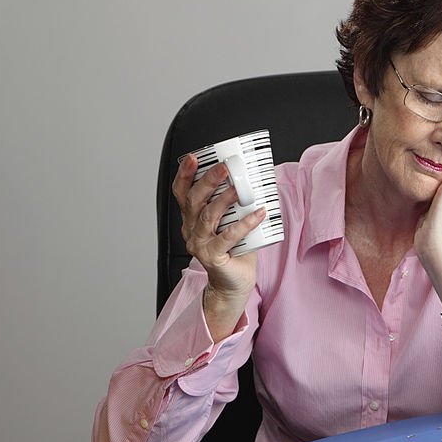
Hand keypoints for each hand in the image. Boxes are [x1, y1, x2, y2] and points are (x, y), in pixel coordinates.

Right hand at [172, 154, 264, 299]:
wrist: (233, 283)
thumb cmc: (235, 251)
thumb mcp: (232, 221)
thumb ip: (236, 204)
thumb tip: (255, 179)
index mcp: (192, 218)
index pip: (182, 193)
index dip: (185, 174)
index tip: (194, 158)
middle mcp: (191, 230)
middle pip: (194, 201)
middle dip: (207, 181)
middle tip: (224, 167)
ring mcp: (199, 244)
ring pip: (208, 217)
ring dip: (224, 200)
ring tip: (239, 189)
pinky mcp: (212, 257)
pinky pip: (227, 237)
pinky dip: (245, 224)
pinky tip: (259, 214)